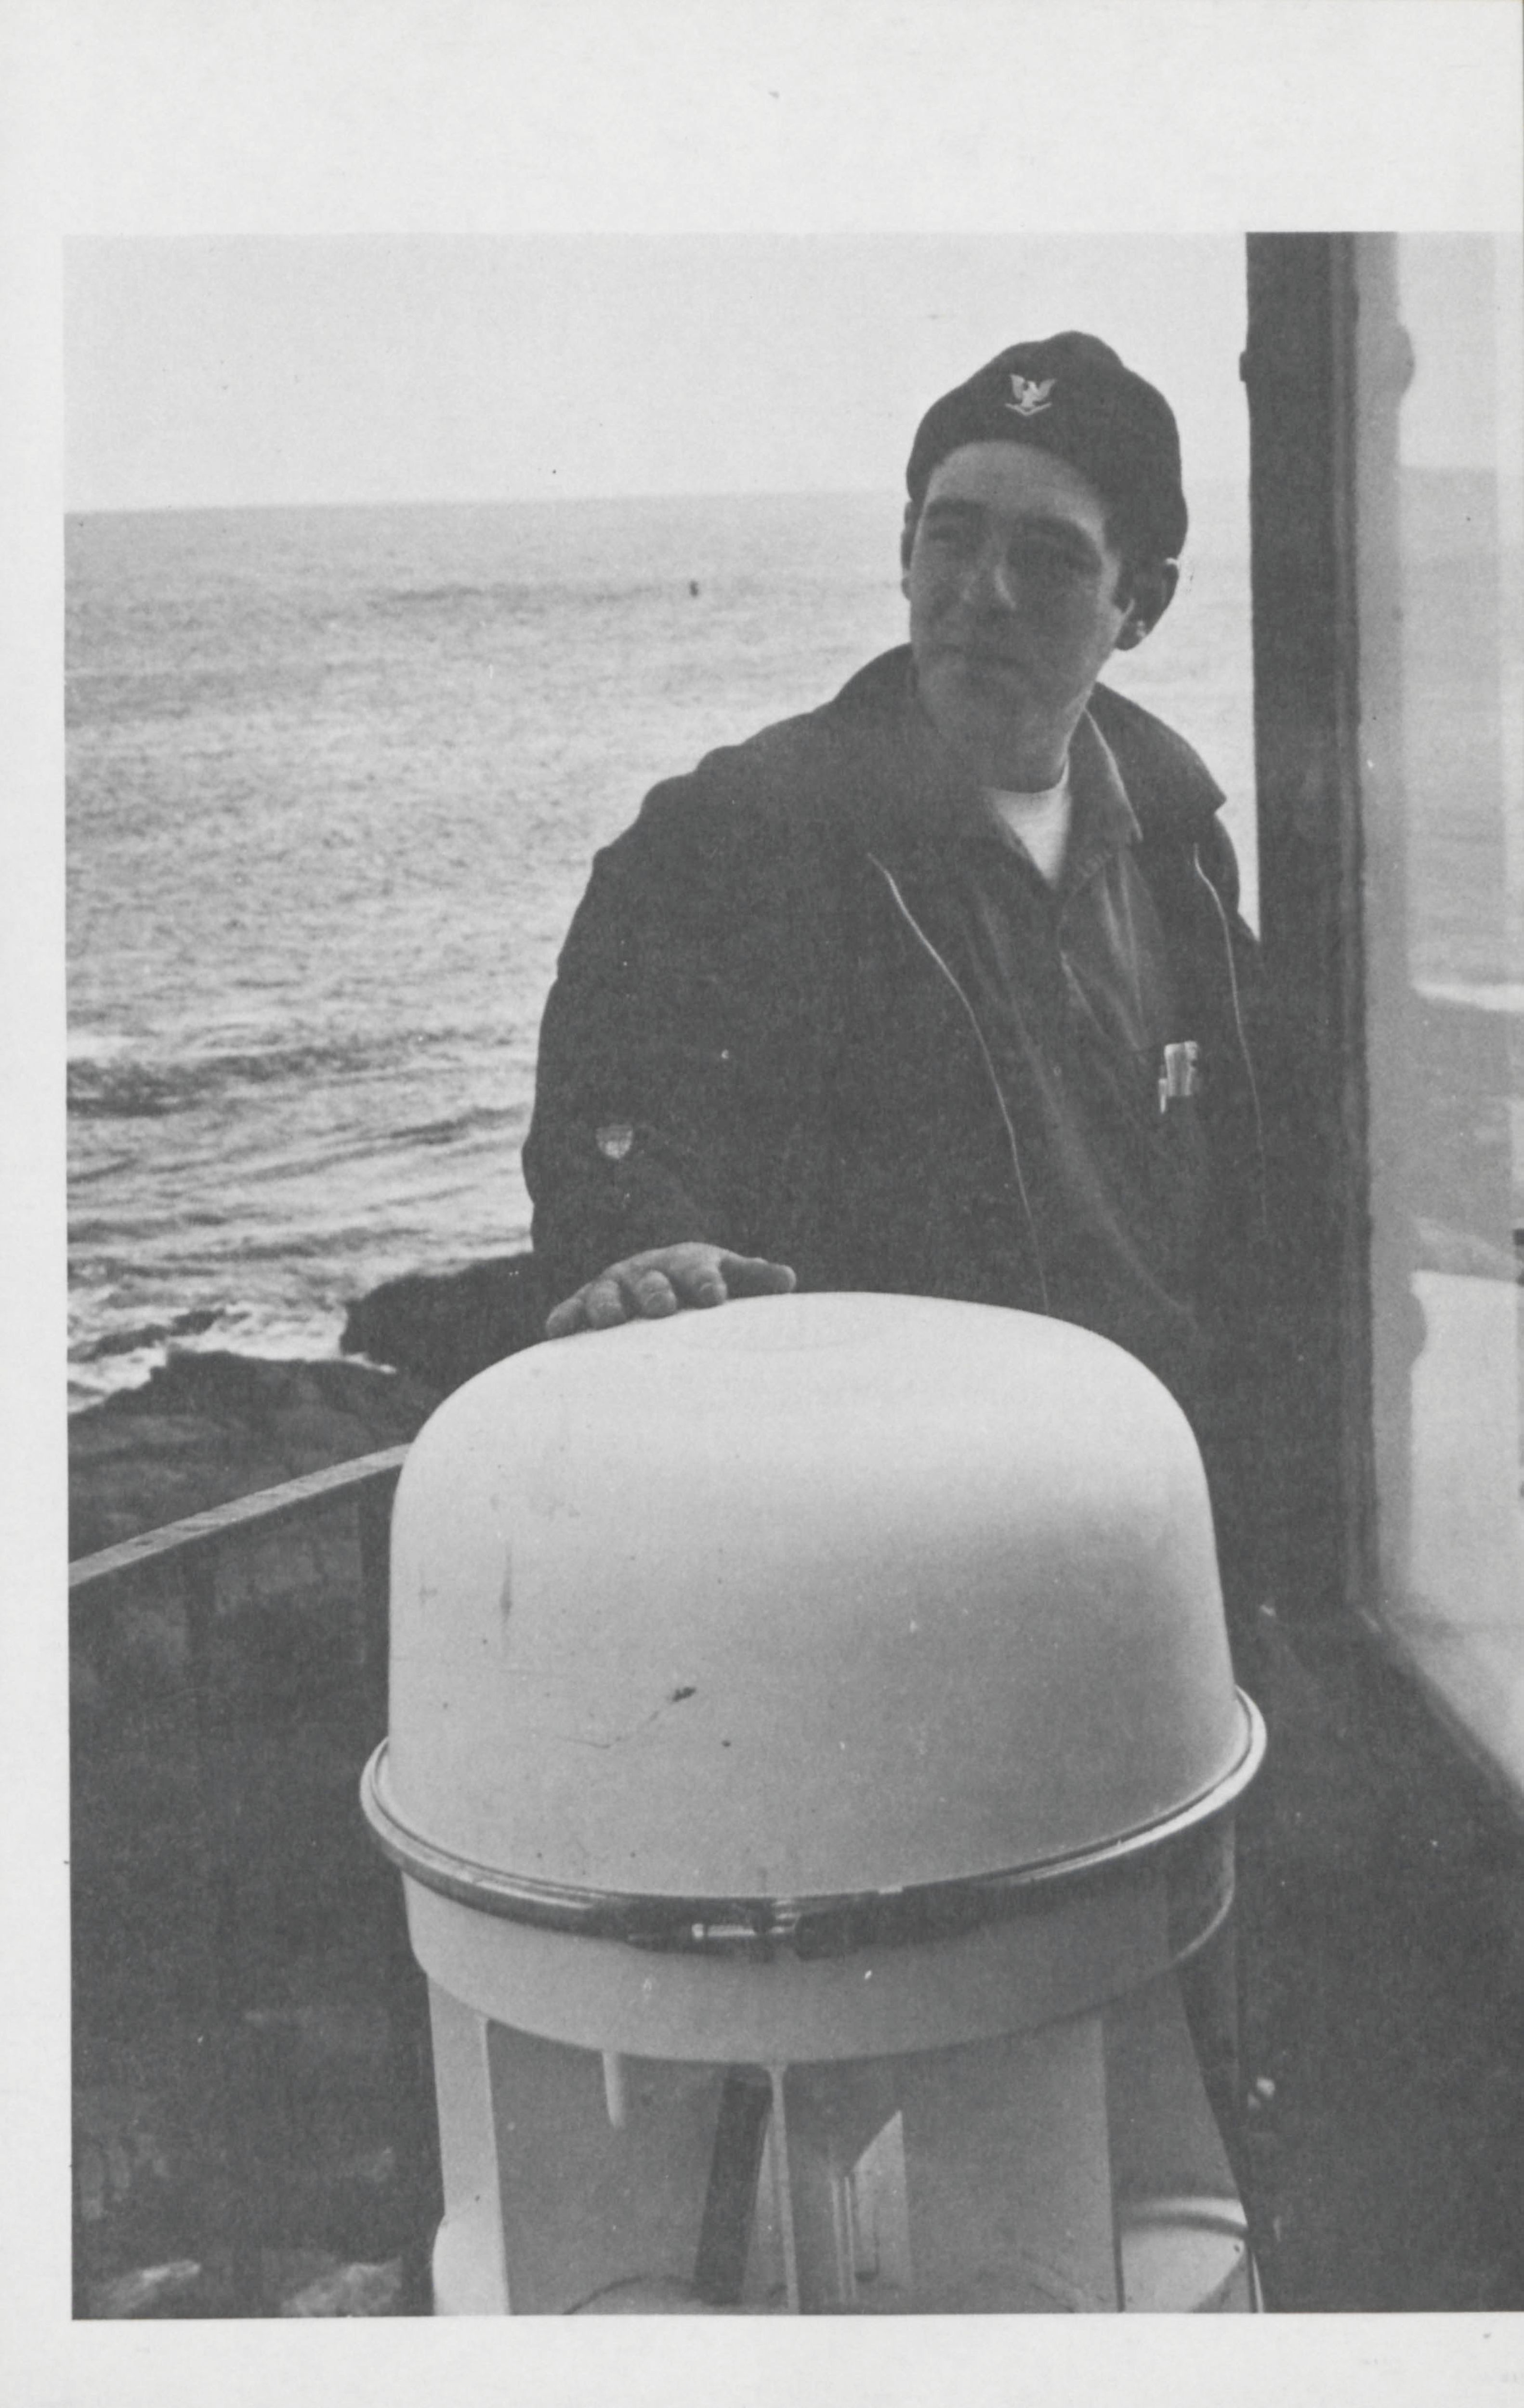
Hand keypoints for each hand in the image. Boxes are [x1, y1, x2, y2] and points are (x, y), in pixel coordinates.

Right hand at [544, 1243, 796, 1337]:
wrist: (654, 1277)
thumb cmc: (700, 1283)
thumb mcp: (728, 1275)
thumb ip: (754, 1279)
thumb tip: (788, 1280)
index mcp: (687, 1264)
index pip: (699, 1271)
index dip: (707, 1282)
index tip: (715, 1296)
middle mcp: (648, 1273)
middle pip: (651, 1282)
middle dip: (656, 1293)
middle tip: (663, 1307)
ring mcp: (614, 1288)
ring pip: (607, 1295)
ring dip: (608, 1306)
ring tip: (611, 1320)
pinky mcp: (585, 1304)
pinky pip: (571, 1310)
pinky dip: (563, 1319)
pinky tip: (556, 1331)